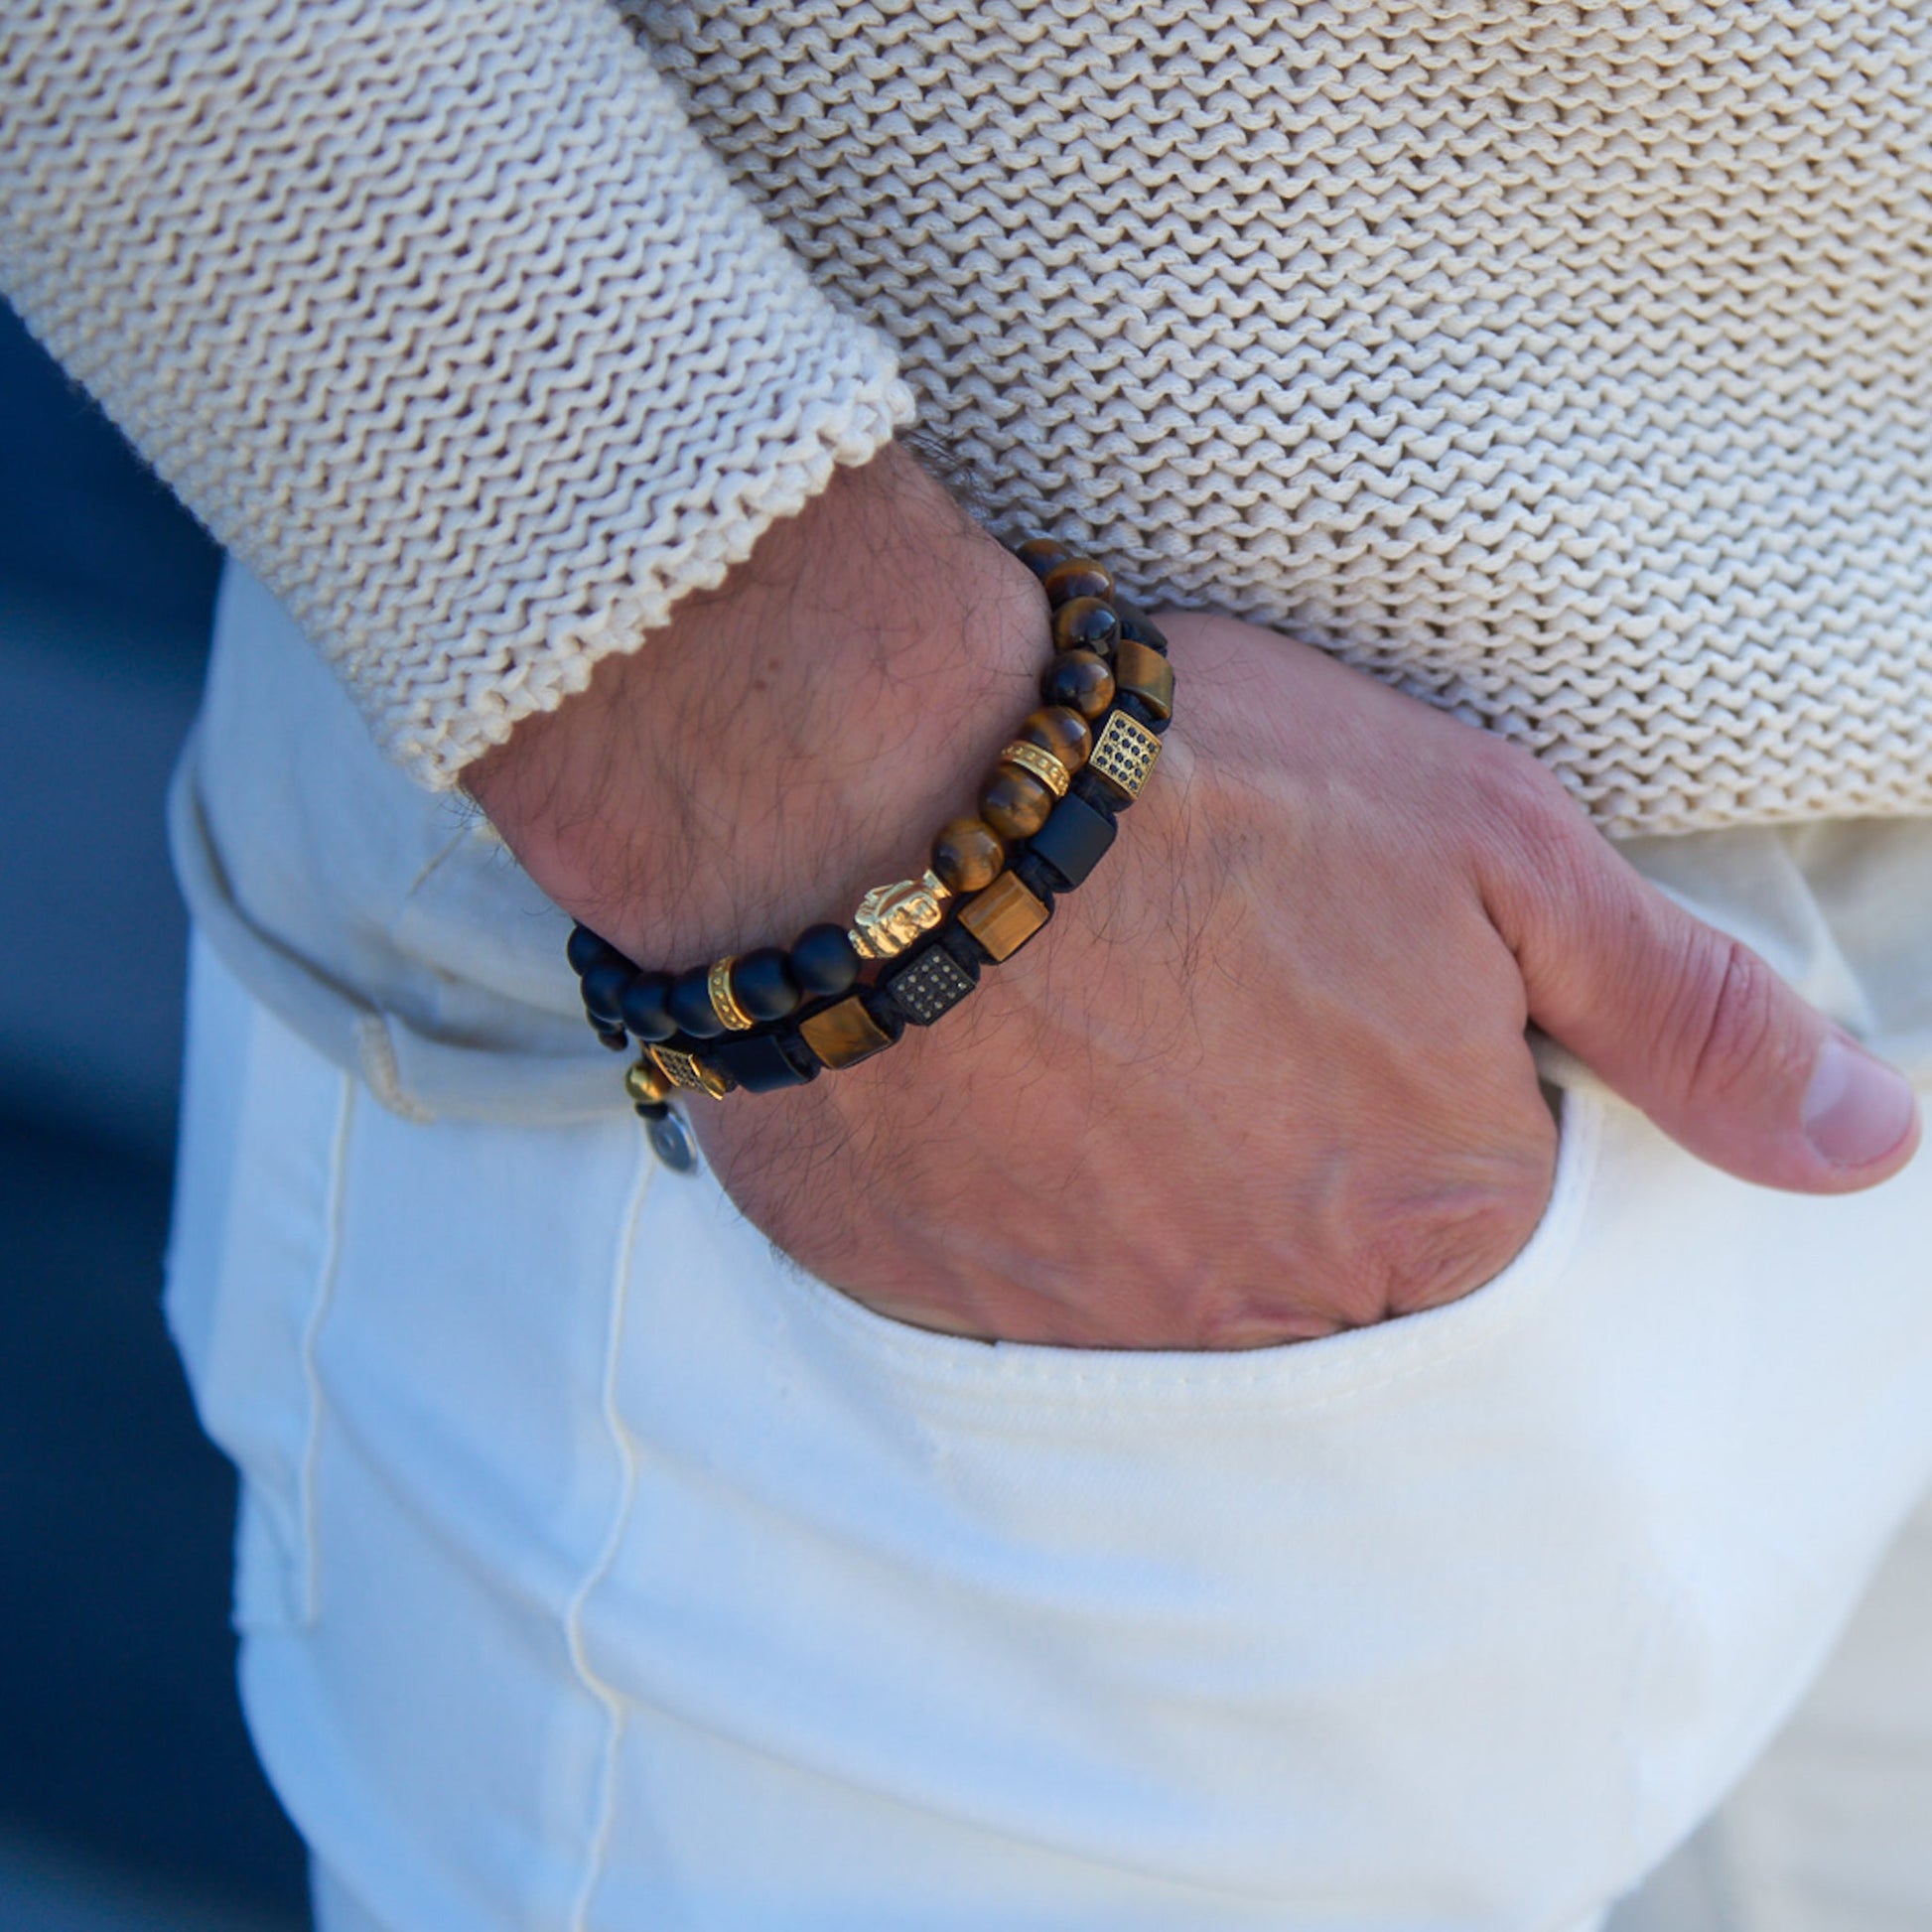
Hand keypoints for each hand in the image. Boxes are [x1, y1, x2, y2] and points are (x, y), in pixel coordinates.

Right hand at [470, 452, 1920, 1348]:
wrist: (887, 790)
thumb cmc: (1207, 788)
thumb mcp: (1498, 847)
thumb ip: (1689, 1015)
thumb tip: (1873, 1144)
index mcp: (1442, 1216)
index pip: (1497, 1212)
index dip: (1430, 1078)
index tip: (1345, 983)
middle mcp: (1279, 1316)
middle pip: (1335, 1265)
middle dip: (1297, 1137)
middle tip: (1212, 993)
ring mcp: (1098, 1327)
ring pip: (1177, 1285)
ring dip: (1158, 1179)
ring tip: (1100, 1030)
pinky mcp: (945, 1306)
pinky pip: (1024, 1292)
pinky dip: (1030, 1204)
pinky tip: (1002, 1087)